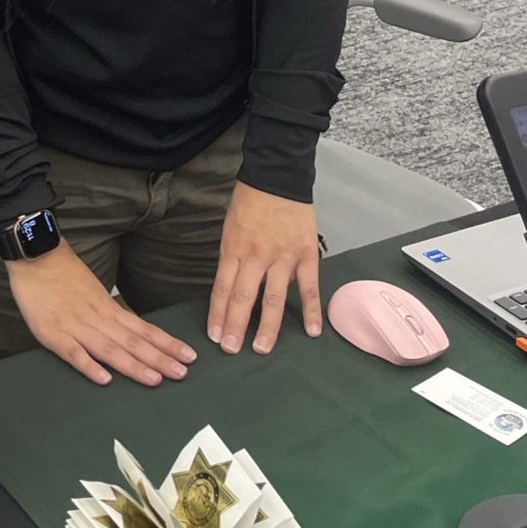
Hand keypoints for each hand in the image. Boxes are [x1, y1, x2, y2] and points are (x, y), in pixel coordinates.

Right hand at [7, 242, 194, 386]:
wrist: (35, 254)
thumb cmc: (62, 273)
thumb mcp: (92, 290)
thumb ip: (106, 311)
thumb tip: (128, 330)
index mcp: (107, 307)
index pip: (142, 328)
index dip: (166, 343)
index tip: (188, 355)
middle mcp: (96, 318)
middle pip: (132, 341)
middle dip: (159, 358)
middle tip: (182, 373)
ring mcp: (75, 326)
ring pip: (109, 349)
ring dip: (132, 365)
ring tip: (154, 379)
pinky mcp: (53, 333)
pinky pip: (73, 352)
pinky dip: (88, 365)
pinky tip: (104, 379)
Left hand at [208, 182, 321, 354]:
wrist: (277, 177)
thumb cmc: (249, 203)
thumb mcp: (230, 228)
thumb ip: (232, 258)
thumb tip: (230, 289)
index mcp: (233, 248)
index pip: (222, 288)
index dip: (218, 314)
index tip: (214, 336)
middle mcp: (256, 256)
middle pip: (243, 297)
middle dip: (235, 326)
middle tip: (231, 350)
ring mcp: (283, 256)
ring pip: (273, 298)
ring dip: (267, 327)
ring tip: (262, 349)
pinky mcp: (306, 255)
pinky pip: (309, 288)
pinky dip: (311, 311)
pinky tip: (311, 332)